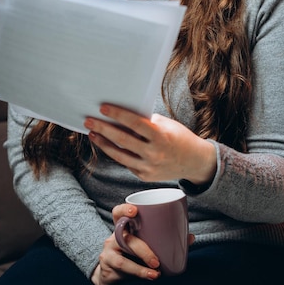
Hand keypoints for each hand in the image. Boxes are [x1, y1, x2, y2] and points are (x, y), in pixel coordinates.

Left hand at [84, 104, 216, 184]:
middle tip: (89, 120)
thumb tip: (124, 114)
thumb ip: (147, 121)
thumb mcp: (166, 124)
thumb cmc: (179, 137)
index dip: (117, 115)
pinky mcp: (144, 176)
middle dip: (103, 129)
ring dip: (103, 143)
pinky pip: (126, 163)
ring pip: (119, 155)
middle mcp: (153, 153)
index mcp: (160, 136)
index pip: (134, 123)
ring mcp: (148, 167)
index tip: (103, 108)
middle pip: (122, 140)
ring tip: (93, 133)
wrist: (194, 162)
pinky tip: (106, 144)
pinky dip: (116, 153)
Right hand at [91, 203, 160, 284]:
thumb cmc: (130, 256)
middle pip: (124, 236)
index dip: (124, 209)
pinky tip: (150, 275)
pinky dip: (139, 271)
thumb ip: (159, 240)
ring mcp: (109, 249)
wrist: (110, 274)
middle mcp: (114, 235)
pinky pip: (123, 265)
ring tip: (156, 269)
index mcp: (123, 226)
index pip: (118, 213)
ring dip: (142, 260)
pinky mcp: (108, 262)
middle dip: (142, 248)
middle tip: (156, 260)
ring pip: (124, 252)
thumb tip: (187, 238)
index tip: (135, 211)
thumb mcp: (141, 245)